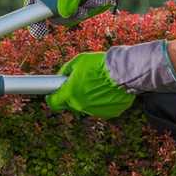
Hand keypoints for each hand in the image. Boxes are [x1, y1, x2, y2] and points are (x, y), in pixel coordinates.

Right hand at [22, 0, 146, 37]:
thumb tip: (63, 14)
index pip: (34, 3)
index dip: (34, 19)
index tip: (40, 33)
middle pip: (56, 17)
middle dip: (71, 15)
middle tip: (83, 9)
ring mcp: (71, 0)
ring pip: (73, 17)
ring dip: (88, 11)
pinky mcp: (84, 3)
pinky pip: (87, 14)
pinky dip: (96, 8)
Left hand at [46, 41, 175, 118]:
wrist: (123, 71)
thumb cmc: (100, 64)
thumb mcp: (78, 61)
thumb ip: (66, 70)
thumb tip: (61, 76)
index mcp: (71, 93)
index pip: (53, 103)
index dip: (51, 98)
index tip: (52, 94)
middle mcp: (81, 106)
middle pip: (71, 104)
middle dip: (73, 95)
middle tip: (81, 83)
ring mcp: (95, 111)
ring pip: (86, 106)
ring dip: (88, 98)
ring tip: (98, 83)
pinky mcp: (109, 113)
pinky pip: (101, 108)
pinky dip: (102, 101)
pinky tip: (108, 89)